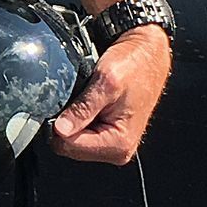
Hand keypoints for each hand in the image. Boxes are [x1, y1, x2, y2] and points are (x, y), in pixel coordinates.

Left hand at [50, 25, 170, 164]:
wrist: (148, 56)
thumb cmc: (135, 66)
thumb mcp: (105, 82)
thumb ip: (82, 109)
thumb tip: (60, 129)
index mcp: (119, 143)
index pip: (68, 146)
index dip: (58, 125)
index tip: (63, 104)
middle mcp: (118, 150)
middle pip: (68, 147)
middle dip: (65, 123)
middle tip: (78, 98)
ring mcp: (114, 144)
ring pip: (72, 140)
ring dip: (71, 119)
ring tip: (86, 99)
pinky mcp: (109, 135)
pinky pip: (80, 133)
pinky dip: (77, 117)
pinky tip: (88, 103)